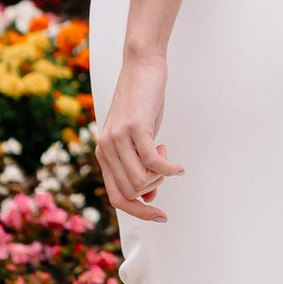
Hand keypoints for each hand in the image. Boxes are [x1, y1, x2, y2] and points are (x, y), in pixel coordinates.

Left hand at [96, 45, 183, 220]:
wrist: (141, 67)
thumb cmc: (143, 105)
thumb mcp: (139, 140)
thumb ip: (139, 167)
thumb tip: (148, 197)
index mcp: (104, 154)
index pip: (118, 198)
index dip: (139, 212)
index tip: (160, 216)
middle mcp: (105, 149)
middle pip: (132, 192)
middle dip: (155, 185)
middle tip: (163, 162)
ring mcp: (117, 139)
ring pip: (141, 181)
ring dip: (160, 174)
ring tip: (164, 151)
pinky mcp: (134, 128)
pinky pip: (152, 163)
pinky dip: (169, 168)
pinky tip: (178, 166)